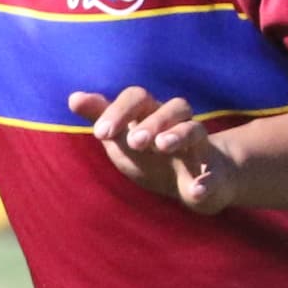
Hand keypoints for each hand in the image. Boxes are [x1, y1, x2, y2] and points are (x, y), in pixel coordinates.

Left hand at [69, 86, 240, 213]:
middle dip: (152, 122)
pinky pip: (213, 173)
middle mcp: (177, 123)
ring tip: (162, 145)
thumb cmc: (147, 155)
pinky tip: (196, 189)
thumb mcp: (120, 137)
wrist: (189, 182)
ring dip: (179, 135)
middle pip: (174, 107)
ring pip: (196, 129)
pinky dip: (206, 181)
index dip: (120, 111)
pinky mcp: (212, 173)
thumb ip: (100, 117)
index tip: (100, 134)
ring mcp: (198, 146)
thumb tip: (73, 97)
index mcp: (151, 113)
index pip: (138, 97)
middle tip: (134, 141)